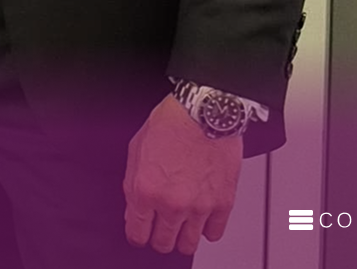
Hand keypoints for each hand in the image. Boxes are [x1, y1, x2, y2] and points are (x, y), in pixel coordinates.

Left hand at [123, 95, 242, 254]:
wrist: (203, 112)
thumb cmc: (169, 125)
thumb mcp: (135, 152)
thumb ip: (133, 187)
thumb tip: (134, 211)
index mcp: (145, 191)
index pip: (137, 234)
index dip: (137, 235)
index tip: (141, 233)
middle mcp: (172, 204)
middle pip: (163, 243)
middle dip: (158, 238)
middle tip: (160, 228)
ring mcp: (199, 207)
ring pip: (188, 244)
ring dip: (182, 238)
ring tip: (181, 226)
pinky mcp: (223, 203)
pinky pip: (214, 233)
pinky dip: (207, 230)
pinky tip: (201, 218)